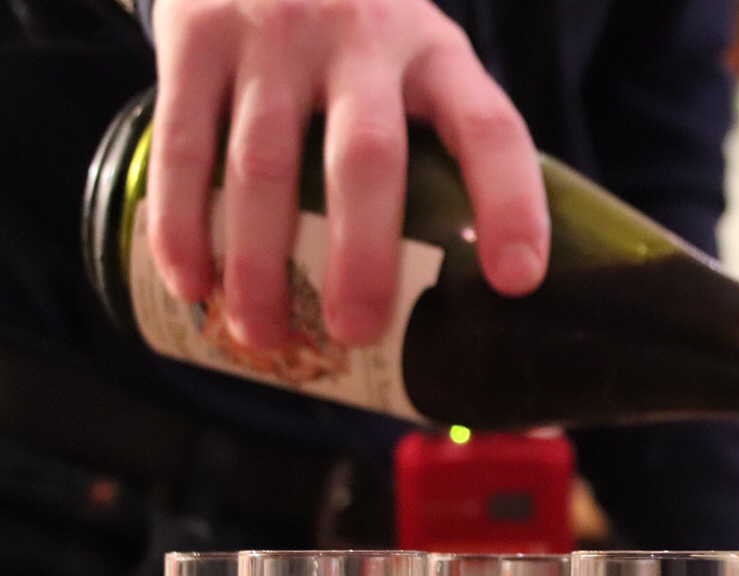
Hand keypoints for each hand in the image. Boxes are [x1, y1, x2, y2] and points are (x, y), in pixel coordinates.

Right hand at [147, 0, 548, 349]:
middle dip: (363, 255)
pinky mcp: (196, 36)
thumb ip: (442, 146)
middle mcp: (363, 39)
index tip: (516, 281)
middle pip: (367, 158)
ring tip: (263, 336)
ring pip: (264, 164)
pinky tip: (192, 283)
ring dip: (260, 263)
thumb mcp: (418, 60)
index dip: (510, 205)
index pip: (490, 129)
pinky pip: (185, 144)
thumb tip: (484, 289)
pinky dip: (182, 223)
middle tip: (356, 331)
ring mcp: (275, 35)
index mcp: (438, 56)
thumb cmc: (360, 35)